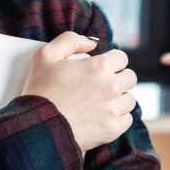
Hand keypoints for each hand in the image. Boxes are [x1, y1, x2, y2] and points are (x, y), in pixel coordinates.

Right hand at [21, 31, 137, 151]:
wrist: (39, 127)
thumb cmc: (41, 91)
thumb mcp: (46, 55)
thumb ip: (70, 40)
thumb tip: (92, 43)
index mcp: (99, 66)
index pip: (122, 58)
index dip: (112, 61)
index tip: (102, 69)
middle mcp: (111, 86)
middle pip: (130, 78)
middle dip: (118, 79)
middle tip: (102, 86)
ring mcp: (113, 109)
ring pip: (129, 99)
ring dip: (119, 100)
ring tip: (101, 103)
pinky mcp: (113, 128)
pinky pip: (127, 120)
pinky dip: (118, 118)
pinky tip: (103, 117)